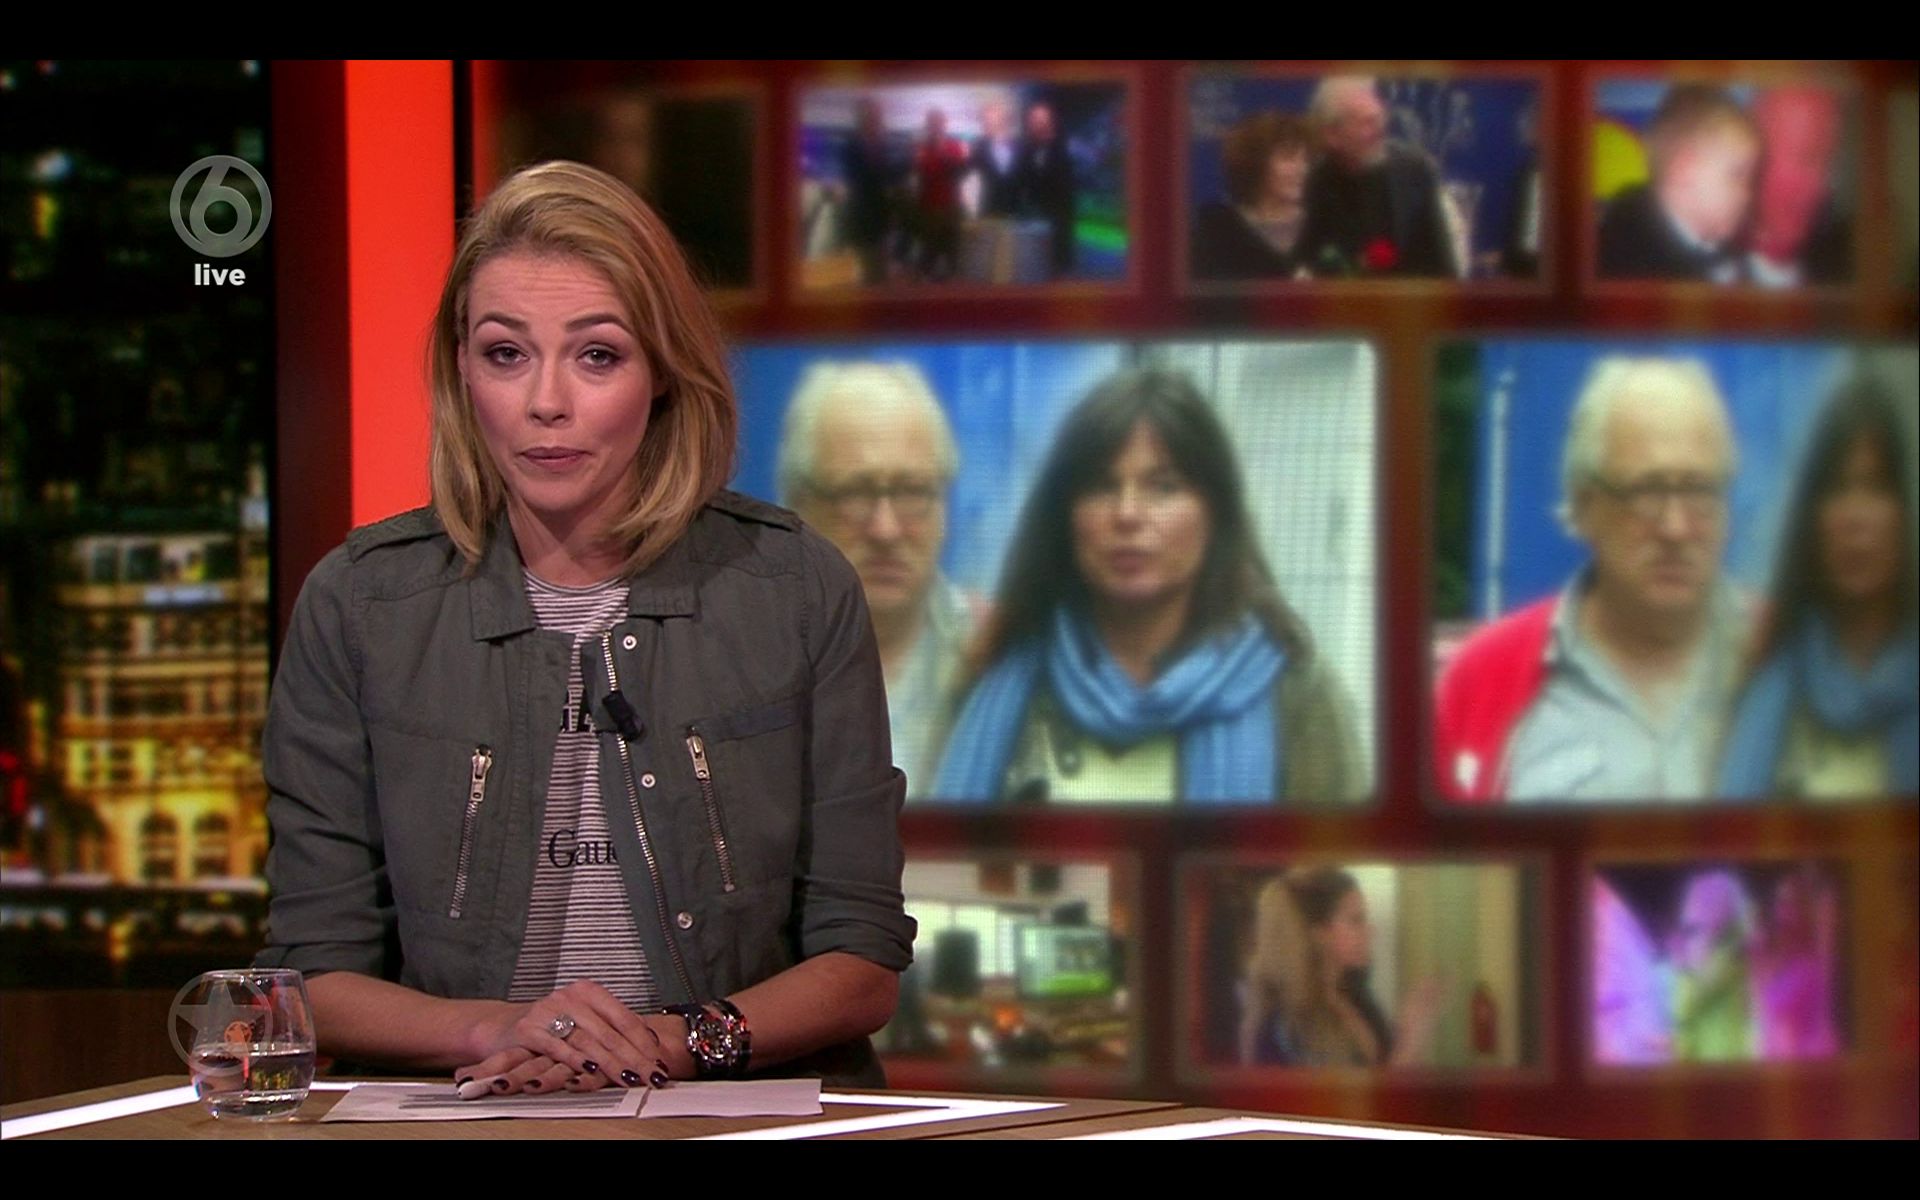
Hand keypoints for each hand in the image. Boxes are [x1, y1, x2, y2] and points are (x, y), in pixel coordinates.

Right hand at [453, 980, 673, 1096]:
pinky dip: (575, 1061)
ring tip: (630, 1079)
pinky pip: (557, 1047)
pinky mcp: (529, 1030)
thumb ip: (612, 1030)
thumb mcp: (584, 1021)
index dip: (645, 1042)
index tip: (660, 1061)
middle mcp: (570, 997)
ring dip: (611, 1063)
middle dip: (635, 1058)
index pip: (625, 1018)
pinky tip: (590, 1072)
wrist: (503, 1028)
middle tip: (653, 1077)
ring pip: (588, 1041)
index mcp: (589, 992)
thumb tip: (651, 1046)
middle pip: (610, 1033)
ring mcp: (548, 1011)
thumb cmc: (551, 1027)